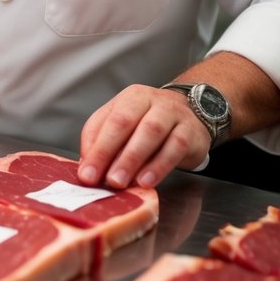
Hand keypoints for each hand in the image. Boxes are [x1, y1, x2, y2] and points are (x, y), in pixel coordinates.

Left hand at [76, 84, 210, 189]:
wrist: (193, 115)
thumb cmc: (151, 123)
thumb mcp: (124, 126)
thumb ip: (102, 141)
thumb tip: (87, 166)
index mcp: (129, 98)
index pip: (108, 121)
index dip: (96, 149)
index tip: (86, 175)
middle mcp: (150, 101)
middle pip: (126, 122)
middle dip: (110, 152)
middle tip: (103, 179)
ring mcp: (173, 113)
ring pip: (151, 132)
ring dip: (133, 160)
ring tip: (121, 182)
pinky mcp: (191, 131)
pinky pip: (175, 147)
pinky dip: (159, 166)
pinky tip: (147, 181)